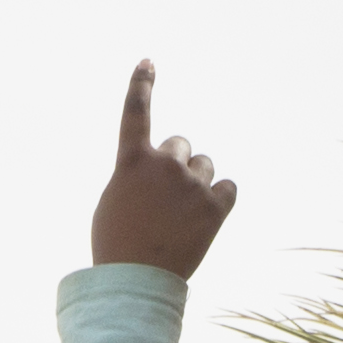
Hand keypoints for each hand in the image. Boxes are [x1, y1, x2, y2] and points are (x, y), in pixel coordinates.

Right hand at [90, 61, 236, 279]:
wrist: (137, 281)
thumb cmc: (118, 245)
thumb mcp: (115, 201)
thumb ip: (137, 175)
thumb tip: (161, 171)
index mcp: (131, 161)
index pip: (136, 111)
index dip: (141, 84)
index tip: (148, 61)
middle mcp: (163, 164)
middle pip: (180, 145)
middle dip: (175, 164)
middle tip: (163, 199)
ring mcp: (191, 183)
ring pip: (204, 166)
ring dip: (196, 183)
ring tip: (180, 216)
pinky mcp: (216, 205)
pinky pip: (227, 188)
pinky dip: (218, 200)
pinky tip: (203, 220)